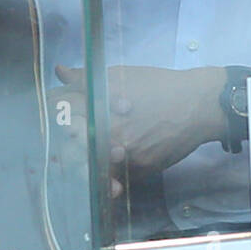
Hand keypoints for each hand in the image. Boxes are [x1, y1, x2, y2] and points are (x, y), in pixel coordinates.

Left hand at [56, 65, 227, 196]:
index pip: (60, 113)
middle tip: (67, 137)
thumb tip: (60, 71)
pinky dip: (109, 175)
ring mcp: (122, 156)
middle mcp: (106, 135)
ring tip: (87, 155)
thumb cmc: (158, 86)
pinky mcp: (138, 171)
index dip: (54, 112)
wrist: (196, 106)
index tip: (56, 112)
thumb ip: (85, 78)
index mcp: (97, 108)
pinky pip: (114, 178)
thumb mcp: (120, 75)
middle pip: (69, 145)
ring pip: (91, 167)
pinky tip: (110, 166)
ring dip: (85, 162)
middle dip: (65, 141)